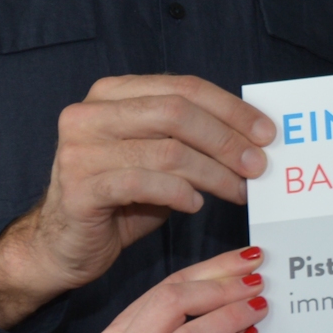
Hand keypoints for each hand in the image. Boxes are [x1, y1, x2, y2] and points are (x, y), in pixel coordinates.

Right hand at [0, 76, 274, 328]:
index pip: (184, 88)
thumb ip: (193, 138)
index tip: (268, 134)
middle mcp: (89, 113)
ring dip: (213, 173)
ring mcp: (79, 150)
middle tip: (259, 166)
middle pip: (177, 113)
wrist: (64, 244)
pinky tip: (196, 204)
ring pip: (167, 150)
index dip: (232, 109)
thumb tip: (256, 138)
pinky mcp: (79, 188)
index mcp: (112, 93)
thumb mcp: (159, 158)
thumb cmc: (121, 198)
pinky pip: (144, 183)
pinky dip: (179, 193)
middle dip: (227, 140)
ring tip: (238, 191)